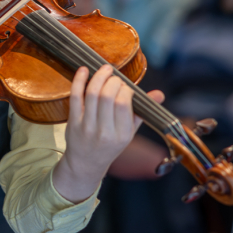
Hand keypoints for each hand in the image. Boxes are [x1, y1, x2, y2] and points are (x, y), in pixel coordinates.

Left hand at [53, 65, 164, 202]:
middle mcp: (105, 131)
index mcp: (122, 134)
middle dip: (112, 80)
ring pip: (92, 94)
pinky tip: (84, 70)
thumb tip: (159, 93)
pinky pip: (75, 96)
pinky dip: (79, 80)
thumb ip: (142, 112)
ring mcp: (87, 126)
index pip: (123, 102)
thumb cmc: (110, 145)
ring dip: (98, 77)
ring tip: (104, 70)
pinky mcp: (72, 122)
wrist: (86, 162)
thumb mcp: (129, 133)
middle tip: (114, 76)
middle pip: (107, 96)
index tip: (124, 86)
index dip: (124, 88)